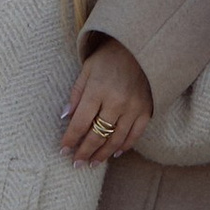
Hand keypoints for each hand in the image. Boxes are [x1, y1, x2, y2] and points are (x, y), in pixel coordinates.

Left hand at [60, 37, 153, 164]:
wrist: (141, 46)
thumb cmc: (109, 56)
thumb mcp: (87, 68)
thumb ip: (76, 93)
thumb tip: (65, 117)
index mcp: (98, 90)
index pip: (80, 122)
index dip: (70, 139)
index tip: (63, 150)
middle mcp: (116, 102)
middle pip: (97, 135)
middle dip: (84, 152)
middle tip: (76, 163)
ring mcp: (133, 107)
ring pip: (116, 140)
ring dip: (103, 154)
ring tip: (92, 163)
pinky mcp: (146, 110)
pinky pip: (135, 135)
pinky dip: (125, 146)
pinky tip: (115, 153)